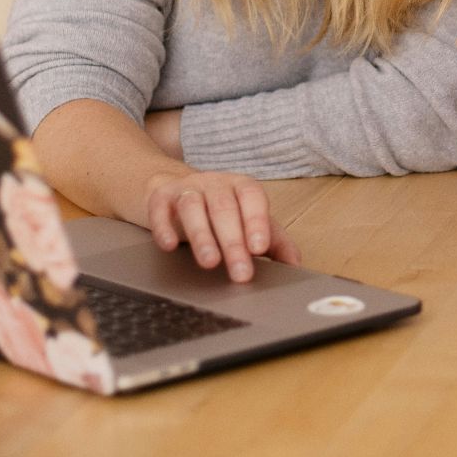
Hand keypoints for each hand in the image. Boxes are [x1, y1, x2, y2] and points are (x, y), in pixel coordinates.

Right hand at [144, 169, 299, 281]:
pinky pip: (160, 208)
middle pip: (224, 208)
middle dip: (233, 242)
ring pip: (193, 207)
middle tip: (241, 273)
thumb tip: (295, 265)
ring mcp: (187, 188)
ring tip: (210, 263)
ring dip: (202, 236)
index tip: (260, 248)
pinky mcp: (160, 197)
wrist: (175, 187)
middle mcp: (215, 184)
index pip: (253, 198)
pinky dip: (164, 226)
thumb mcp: (249, 221)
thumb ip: (275, 241)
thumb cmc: (220, 210)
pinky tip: (170, 245)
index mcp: (242, 187)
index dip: (256, 221)